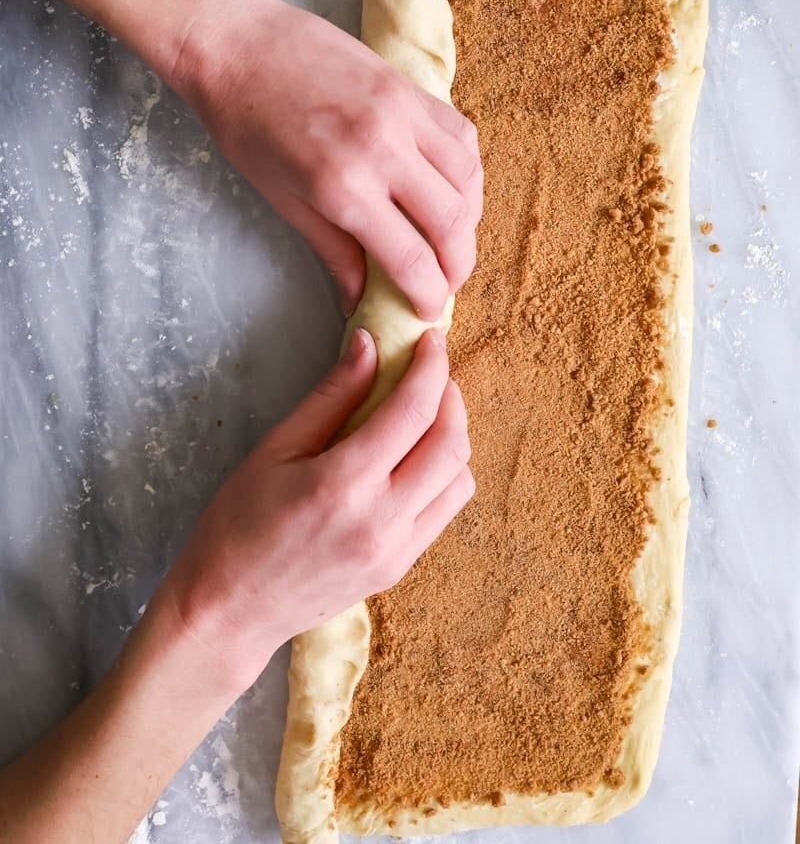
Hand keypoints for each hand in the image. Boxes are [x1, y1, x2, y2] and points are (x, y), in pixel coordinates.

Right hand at [164, 328, 473, 694]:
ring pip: (459, 479)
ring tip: (425, 413)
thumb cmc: (238, 524)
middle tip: (431, 371)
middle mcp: (382, 520)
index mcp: (345, 483)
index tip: (431, 341)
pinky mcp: (399, 569)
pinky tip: (415, 458)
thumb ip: (331, 396)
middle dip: (450, 396)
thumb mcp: (275, 449)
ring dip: (453, 437)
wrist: (228, 611)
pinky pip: (445, 511)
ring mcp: (397, 550)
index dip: (430, 367)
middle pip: (451, 443)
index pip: (413, 411)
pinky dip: (444, 474)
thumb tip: (370, 345)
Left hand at [183, 0, 482, 319]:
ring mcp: (403, 113)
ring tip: (451, 237)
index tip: (428, 309)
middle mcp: (384, 151)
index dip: (429, 294)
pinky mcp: (410, 87)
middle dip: (458, 265)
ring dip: (468, 218)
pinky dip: (465, 171)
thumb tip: (360, 299)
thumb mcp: (283, 200)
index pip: (412, 258)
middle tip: (446, 281)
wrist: (236, 44)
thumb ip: (332, 250)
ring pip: (467, 179)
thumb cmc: (245, 126)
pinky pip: (461, 136)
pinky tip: (449, 187)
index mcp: (343, 188)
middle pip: (454, 223)